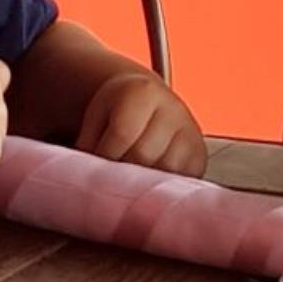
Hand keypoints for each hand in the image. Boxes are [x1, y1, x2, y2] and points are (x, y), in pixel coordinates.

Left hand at [76, 72, 206, 175]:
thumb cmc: (117, 111)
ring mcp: (189, 133)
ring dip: (142, 183)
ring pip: (163, 173)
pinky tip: (147, 181)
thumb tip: (84, 179)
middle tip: (108, 178)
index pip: (123, 133)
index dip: (104, 157)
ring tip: (128, 178)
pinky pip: (179, 182)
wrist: (147, 101)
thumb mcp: (96, 116)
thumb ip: (88, 143)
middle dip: (121, 173)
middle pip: (143, 156)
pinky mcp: (198, 156)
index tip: (93, 170)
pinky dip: (160, 188)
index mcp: (142, 93)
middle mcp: (172, 109)